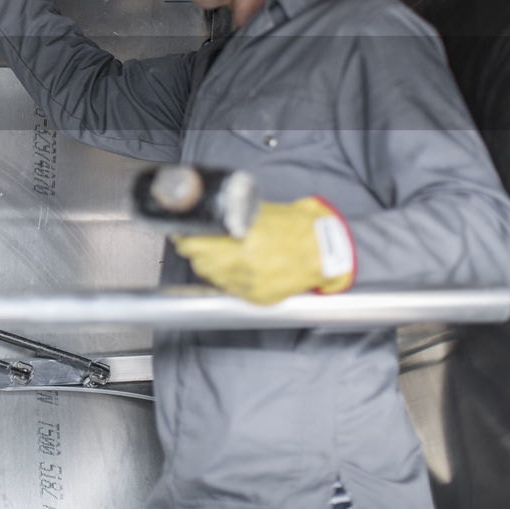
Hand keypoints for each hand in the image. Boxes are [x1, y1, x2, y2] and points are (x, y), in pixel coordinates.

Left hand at [170, 197, 354, 304]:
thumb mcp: (262, 213)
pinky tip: (230, 268)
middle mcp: (246, 264)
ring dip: (208, 265)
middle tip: (192, 241)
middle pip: (200, 261)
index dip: (186, 238)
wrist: (326, 252)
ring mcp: (252, 283)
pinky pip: (229, 289)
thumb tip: (207, 217)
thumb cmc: (297, 228)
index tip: (182, 232)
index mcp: (245, 239)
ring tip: (213, 254)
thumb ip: (234, 217)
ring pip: (212, 276)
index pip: (197, 244)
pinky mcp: (259, 297)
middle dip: (194, 250)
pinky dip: (225, 279)